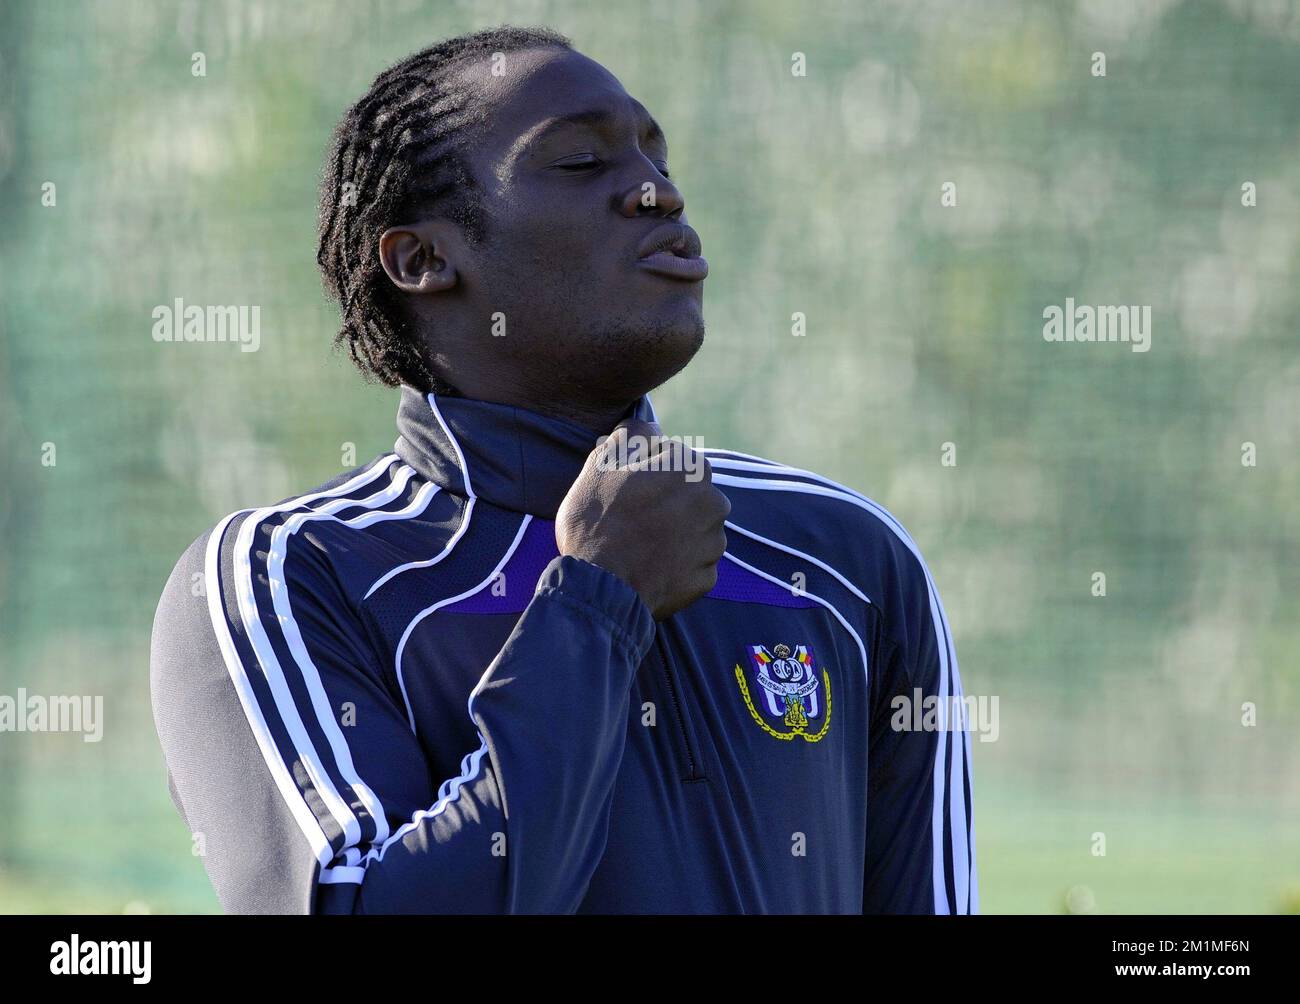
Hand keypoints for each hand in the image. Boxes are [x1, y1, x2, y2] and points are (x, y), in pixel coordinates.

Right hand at [556, 418, 730, 619]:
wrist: (599, 588)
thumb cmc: (597, 521)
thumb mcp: (601, 464)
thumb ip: (631, 436)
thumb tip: (650, 427)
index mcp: (692, 469)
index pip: (671, 457)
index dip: (645, 470)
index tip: (626, 488)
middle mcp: (714, 503)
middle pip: (687, 493)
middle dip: (665, 500)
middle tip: (631, 518)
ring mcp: (713, 544)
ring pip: (693, 528)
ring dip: (674, 532)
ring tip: (640, 544)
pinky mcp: (707, 578)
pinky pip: (692, 563)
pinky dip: (675, 564)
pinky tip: (649, 566)